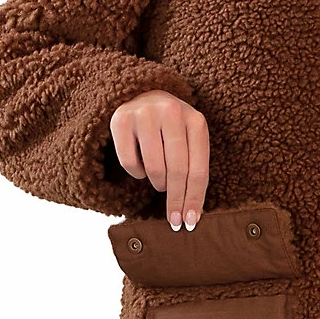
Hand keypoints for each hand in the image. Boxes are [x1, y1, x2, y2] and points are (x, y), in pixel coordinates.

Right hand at [110, 89, 208, 230]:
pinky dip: (137, 173)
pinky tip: (142, 166)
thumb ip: (194, 171)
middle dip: (176, 200)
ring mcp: (144, 113)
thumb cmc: (172, 130)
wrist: (143, 96)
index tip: (190, 222)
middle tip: (174, 221)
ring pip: (153, 168)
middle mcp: (171, 112)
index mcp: (196, 120)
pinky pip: (129, 163)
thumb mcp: (190, 143)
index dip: (194, 199)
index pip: (198, 169)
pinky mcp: (121, 119)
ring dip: (158, 183)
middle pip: (177, 171)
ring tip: (160, 182)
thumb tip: (192, 215)